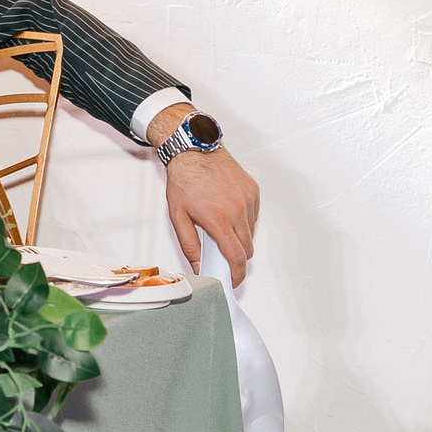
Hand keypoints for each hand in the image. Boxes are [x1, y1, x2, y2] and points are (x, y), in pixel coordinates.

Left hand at [166, 149, 259, 280]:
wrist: (195, 150)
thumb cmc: (185, 180)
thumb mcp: (178, 216)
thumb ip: (190, 245)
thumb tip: (198, 265)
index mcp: (219, 220)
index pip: (236, 258)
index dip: (236, 275)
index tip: (232, 281)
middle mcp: (238, 211)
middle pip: (247, 249)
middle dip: (236, 258)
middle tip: (222, 255)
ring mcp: (248, 200)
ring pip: (251, 233)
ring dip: (239, 238)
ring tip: (220, 227)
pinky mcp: (253, 191)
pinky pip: (253, 216)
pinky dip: (244, 221)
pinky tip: (228, 212)